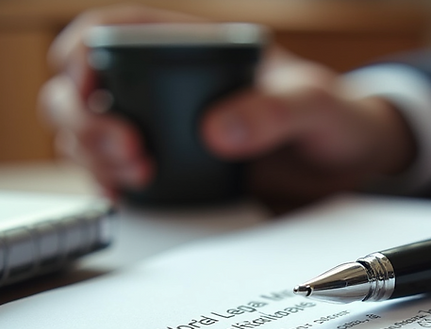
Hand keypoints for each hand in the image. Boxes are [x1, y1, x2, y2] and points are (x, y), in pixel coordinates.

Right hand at [39, 6, 416, 204]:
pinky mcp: (170, 168)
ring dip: (91, 153)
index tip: (85, 81)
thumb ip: (275, 110)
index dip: (82, 49)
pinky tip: (123, 195)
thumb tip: (217, 131)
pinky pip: (116, 170)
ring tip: (134, 176)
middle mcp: (167, 83)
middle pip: (84, 85)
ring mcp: (162, 127)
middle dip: (83, 117)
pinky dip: (106, 182)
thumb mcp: (315, 104)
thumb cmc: (334, 115)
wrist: (348, 162)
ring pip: (90, 130)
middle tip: (124, 148)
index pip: (116, 30)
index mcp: (195, 44)